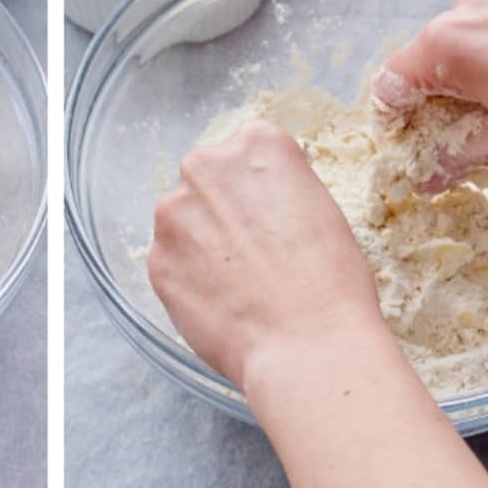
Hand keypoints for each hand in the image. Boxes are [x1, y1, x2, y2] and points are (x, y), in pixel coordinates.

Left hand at [148, 118, 387, 394]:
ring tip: (236, 283)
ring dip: (201, 244)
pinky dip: (189, 280)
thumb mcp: (322, 209)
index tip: (270, 215)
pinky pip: (171, 263)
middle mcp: (207, 166)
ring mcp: (174, 214)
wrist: (306, 343)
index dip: (260, 189)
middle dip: (222, 210)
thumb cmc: (331, 282)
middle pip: (207, 180)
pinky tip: (220, 303)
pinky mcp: (156, 261)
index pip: (248, 151)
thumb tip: (258, 205)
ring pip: (183, 222)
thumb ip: (280, 190)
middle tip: (252, 252)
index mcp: (258, 144)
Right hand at [373, 0, 487, 178]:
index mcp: (451, 42)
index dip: (396, 118)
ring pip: (476, 29)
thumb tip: (429, 174)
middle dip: (441, 92)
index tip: (412, 141)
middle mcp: (476, 1)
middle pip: (432, 52)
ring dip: (480, 65)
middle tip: (466, 130)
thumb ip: (457, 154)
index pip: (393, 81)